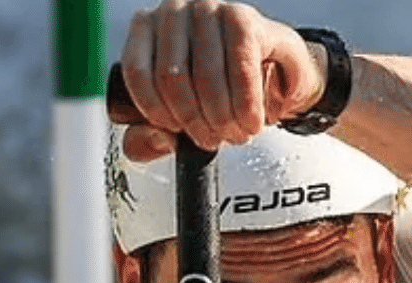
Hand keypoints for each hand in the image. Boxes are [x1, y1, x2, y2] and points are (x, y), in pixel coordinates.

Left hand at [114, 0, 325, 161]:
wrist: (274, 69)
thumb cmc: (217, 91)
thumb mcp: (177, 118)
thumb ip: (148, 138)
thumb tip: (156, 139)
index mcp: (146, 29)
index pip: (137, 72)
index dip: (156, 113)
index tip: (176, 132)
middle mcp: (173, 11)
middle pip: (171, 78)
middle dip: (195, 121)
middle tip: (213, 140)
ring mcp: (208, 10)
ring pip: (205, 76)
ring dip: (223, 118)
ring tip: (235, 134)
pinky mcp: (243, 18)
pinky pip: (240, 70)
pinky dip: (246, 105)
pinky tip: (251, 122)